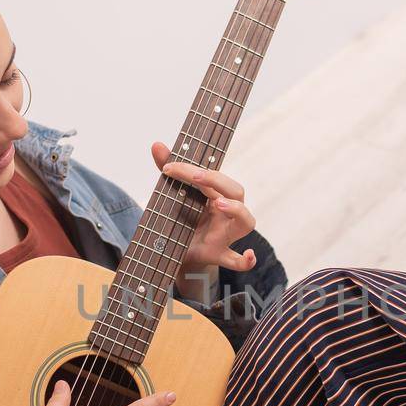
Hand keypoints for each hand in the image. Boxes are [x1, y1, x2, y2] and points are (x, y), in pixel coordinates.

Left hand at [151, 142, 257, 303]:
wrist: (180, 253)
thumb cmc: (182, 222)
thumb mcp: (173, 197)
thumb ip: (169, 171)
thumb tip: (156, 144)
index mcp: (216, 195)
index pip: (214, 177)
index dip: (193, 168)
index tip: (169, 167)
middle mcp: (226, 213)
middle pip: (236, 192)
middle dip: (218, 182)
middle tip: (196, 177)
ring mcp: (226, 235)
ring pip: (246, 221)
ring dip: (237, 210)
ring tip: (220, 204)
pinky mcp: (219, 255)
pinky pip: (239, 261)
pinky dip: (247, 260)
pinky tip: (249, 256)